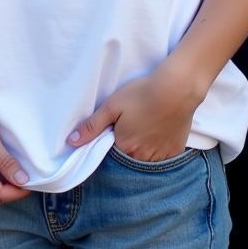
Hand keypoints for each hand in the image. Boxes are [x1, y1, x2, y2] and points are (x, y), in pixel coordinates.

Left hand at [68, 68, 200, 161]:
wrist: (176, 90)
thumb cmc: (140, 95)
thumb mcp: (111, 107)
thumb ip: (92, 126)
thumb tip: (71, 142)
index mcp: (126, 148)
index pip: (111, 152)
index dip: (111, 138)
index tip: (116, 125)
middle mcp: (144, 158)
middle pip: (129, 155)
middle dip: (126, 143)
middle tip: (131, 121)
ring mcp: (162, 156)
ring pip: (146, 156)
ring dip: (142, 145)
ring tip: (144, 124)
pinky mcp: (176, 151)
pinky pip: (162, 154)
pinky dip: (158, 145)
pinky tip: (157, 128)